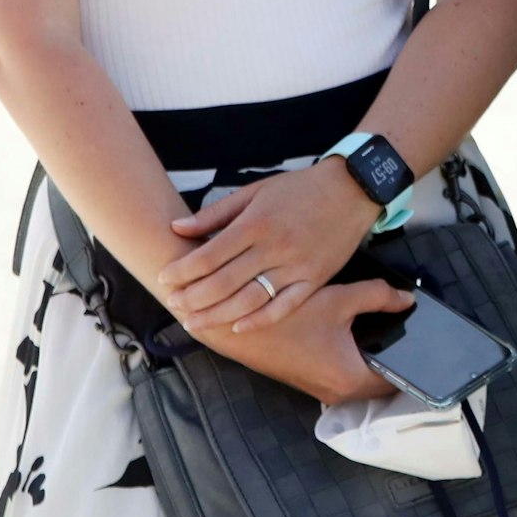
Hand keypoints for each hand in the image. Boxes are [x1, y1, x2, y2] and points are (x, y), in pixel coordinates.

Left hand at [159, 160, 381, 334]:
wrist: (352, 189)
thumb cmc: (300, 188)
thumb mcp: (255, 191)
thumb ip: (216, 213)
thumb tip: (177, 227)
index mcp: (256, 223)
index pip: (208, 256)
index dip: (181, 271)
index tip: (164, 279)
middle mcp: (274, 247)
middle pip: (223, 283)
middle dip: (192, 298)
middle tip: (172, 305)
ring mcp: (295, 266)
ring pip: (249, 300)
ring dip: (217, 315)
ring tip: (194, 323)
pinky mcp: (314, 279)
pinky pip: (284, 307)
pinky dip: (259, 321)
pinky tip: (237, 328)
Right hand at [192, 277, 409, 402]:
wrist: (234, 325)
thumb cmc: (286, 314)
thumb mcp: (340, 298)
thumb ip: (380, 297)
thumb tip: (408, 299)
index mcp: (349, 378)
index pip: (397, 382)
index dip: (416, 366)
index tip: (432, 350)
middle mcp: (335, 392)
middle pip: (380, 384)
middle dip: (397, 362)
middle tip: (413, 336)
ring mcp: (319, 389)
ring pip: (361, 381)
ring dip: (374, 361)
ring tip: (389, 332)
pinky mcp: (307, 379)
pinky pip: (343, 376)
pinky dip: (355, 360)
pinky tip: (358, 334)